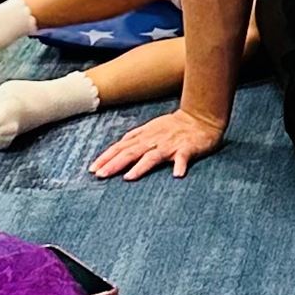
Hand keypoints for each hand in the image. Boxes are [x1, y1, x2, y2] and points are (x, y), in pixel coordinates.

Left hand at [91, 107, 224, 181]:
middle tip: (100, 175)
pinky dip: (180, 166)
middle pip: (132, 152)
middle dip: (115, 163)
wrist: (201, 117)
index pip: (122, 147)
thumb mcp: (152, 128)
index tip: (92, 169)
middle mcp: (155, 139)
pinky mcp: (187, 148)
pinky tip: (177, 175)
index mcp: (145, 135)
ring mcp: (171, 144)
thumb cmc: (174, 126)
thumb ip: (136, 137)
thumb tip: (117, 145)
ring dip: (140, 166)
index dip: (107, 157)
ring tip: (128, 178)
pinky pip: (184, 157)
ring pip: (153, 156)